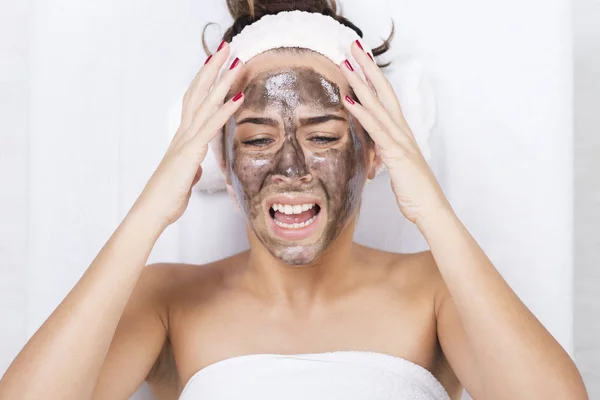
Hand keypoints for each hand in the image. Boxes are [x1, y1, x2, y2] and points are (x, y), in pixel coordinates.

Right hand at [133, 43, 244, 229]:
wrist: (153, 211)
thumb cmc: (167, 197)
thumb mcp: (185, 178)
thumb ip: (192, 167)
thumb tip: (197, 167)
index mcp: (183, 138)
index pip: (195, 101)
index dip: (205, 81)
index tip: (216, 63)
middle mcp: (183, 133)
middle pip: (198, 92)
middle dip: (213, 67)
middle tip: (226, 46)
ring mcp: (186, 140)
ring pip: (205, 102)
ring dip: (222, 80)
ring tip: (236, 60)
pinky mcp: (190, 152)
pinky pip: (210, 126)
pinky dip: (225, 110)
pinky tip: (239, 96)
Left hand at [340, 42, 450, 224]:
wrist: (430, 209)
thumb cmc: (414, 190)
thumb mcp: (395, 167)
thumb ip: (384, 152)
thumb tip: (373, 148)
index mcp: (401, 132)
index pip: (385, 98)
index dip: (373, 77)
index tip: (360, 59)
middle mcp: (401, 131)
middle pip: (383, 91)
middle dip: (368, 68)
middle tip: (353, 46)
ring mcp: (400, 140)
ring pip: (378, 105)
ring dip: (361, 83)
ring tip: (346, 63)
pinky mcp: (397, 153)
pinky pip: (377, 129)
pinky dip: (362, 113)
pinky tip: (349, 99)